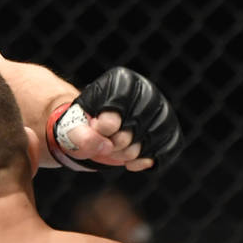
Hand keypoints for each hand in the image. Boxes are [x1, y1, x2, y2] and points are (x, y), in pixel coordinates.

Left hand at [47, 67, 182, 171]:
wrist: (98, 128)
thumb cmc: (84, 122)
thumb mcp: (72, 125)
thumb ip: (79, 134)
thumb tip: (103, 146)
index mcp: (121, 82)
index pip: (116, 112)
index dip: (103, 129)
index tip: (95, 126)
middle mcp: (147, 91)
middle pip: (134, 128)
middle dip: (115, 144)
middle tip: (104, 140)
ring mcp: (163, 110)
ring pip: (150, 141)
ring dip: (128, 154)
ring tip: (115, 149)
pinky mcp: (171, 131)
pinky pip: (165, 151)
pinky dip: (145, 161)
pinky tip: (131, 161)